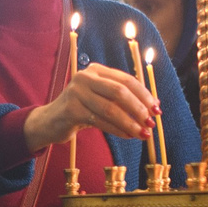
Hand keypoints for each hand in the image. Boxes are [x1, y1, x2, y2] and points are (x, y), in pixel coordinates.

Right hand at [25, 66, 157, 147]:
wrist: (50, 122)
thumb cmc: (82, 110)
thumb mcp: (101, 99)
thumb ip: (122, 99)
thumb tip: (154, 106)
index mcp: (96, 70)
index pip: (126, 80)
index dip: (144, 95)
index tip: (157, 110)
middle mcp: (85, 77)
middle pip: (119, 91)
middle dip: (139, 109)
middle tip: (151, 123)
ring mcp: (76, 92)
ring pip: (110, 108)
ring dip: (130, 123)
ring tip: (142, 134)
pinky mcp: (71, 109)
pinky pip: (99, 121)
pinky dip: (117, 130)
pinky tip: (127, 136)